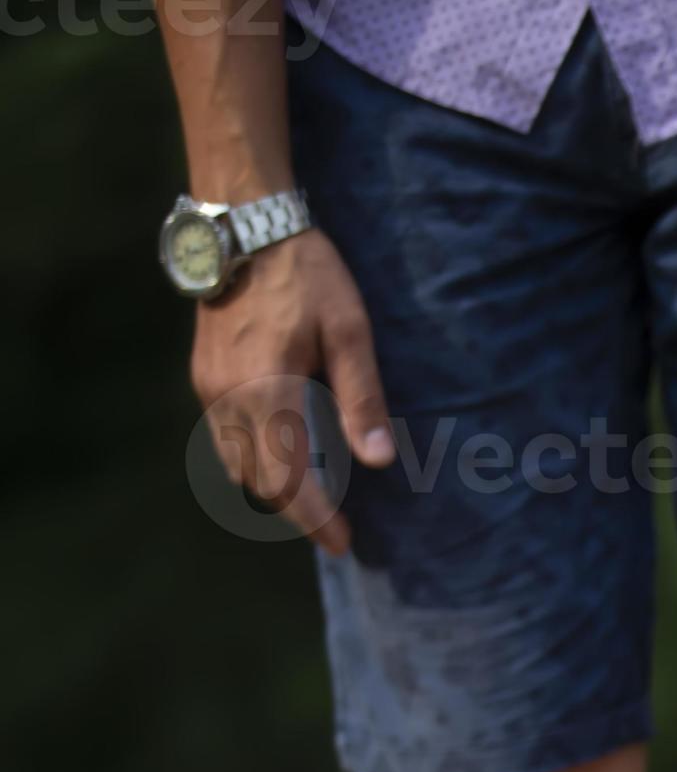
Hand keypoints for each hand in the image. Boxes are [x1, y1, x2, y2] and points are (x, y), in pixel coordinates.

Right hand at [188, 231, 392, 554]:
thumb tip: (378, 461)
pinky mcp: (202, 375)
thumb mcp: (349, 333)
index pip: (287, 481)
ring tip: (315, 499)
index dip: (316, 519)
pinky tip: (285, 456)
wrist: (246, 226)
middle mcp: (227, 398)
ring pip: (235, 463)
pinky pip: (224, 438)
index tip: (344, 544)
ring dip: (272, 487)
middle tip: (336, 528)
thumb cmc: (307, 276)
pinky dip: (254, 459)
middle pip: (258, 481)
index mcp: (266, 392)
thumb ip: (362, 400)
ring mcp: (208, 387)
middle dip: (297, 511)